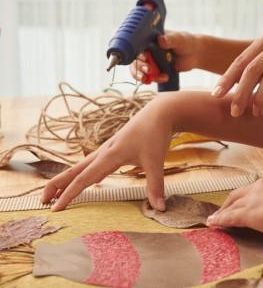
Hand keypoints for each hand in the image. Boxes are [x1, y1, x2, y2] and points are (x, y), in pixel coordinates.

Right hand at [41, 96, 174, 211]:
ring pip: (81, 166)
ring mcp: (107, 149)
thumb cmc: (156, 134)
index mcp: (109, 156)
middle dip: (57, 185)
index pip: (84, 179)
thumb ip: (155, 186)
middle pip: (74, 170)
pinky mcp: (113, 148)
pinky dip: (82, 173)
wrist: (159, 112)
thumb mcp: (156, 161)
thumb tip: (160, 209)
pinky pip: (92, 163)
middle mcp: (104, 152)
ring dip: (67, 179)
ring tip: (57, 193)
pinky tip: (85, 180)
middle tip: (43, 201)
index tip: (56, 209)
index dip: (69, 194)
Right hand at [130, 31, 201, 82]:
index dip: (139, 53)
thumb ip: (171, 39)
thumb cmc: (186, 42)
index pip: (138, 46)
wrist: (195, 54)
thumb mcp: (179, 39)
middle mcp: (147, 50)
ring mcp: (151, 61)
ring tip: (150, 79)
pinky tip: (164, 78)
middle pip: (137, 60)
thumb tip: (161, 40)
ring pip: (139, 70)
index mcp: (150, 40)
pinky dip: (153, 79)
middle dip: (140, 67)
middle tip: (148, 70)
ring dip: (143, 75)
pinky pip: (149, 77)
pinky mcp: (156, 70)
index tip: (146, 57)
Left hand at [206, 175, 262, 241]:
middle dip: (228, 203)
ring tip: (214, 219)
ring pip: (232, 205)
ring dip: (221, 212)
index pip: (255, 187)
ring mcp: (255, 199)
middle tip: (222, 211)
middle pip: (238, 193)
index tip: (242, 202)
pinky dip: (220, 220)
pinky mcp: (251, 214)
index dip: (246, 196)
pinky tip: (213, 224)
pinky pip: (230, 217)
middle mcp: (262, 185)